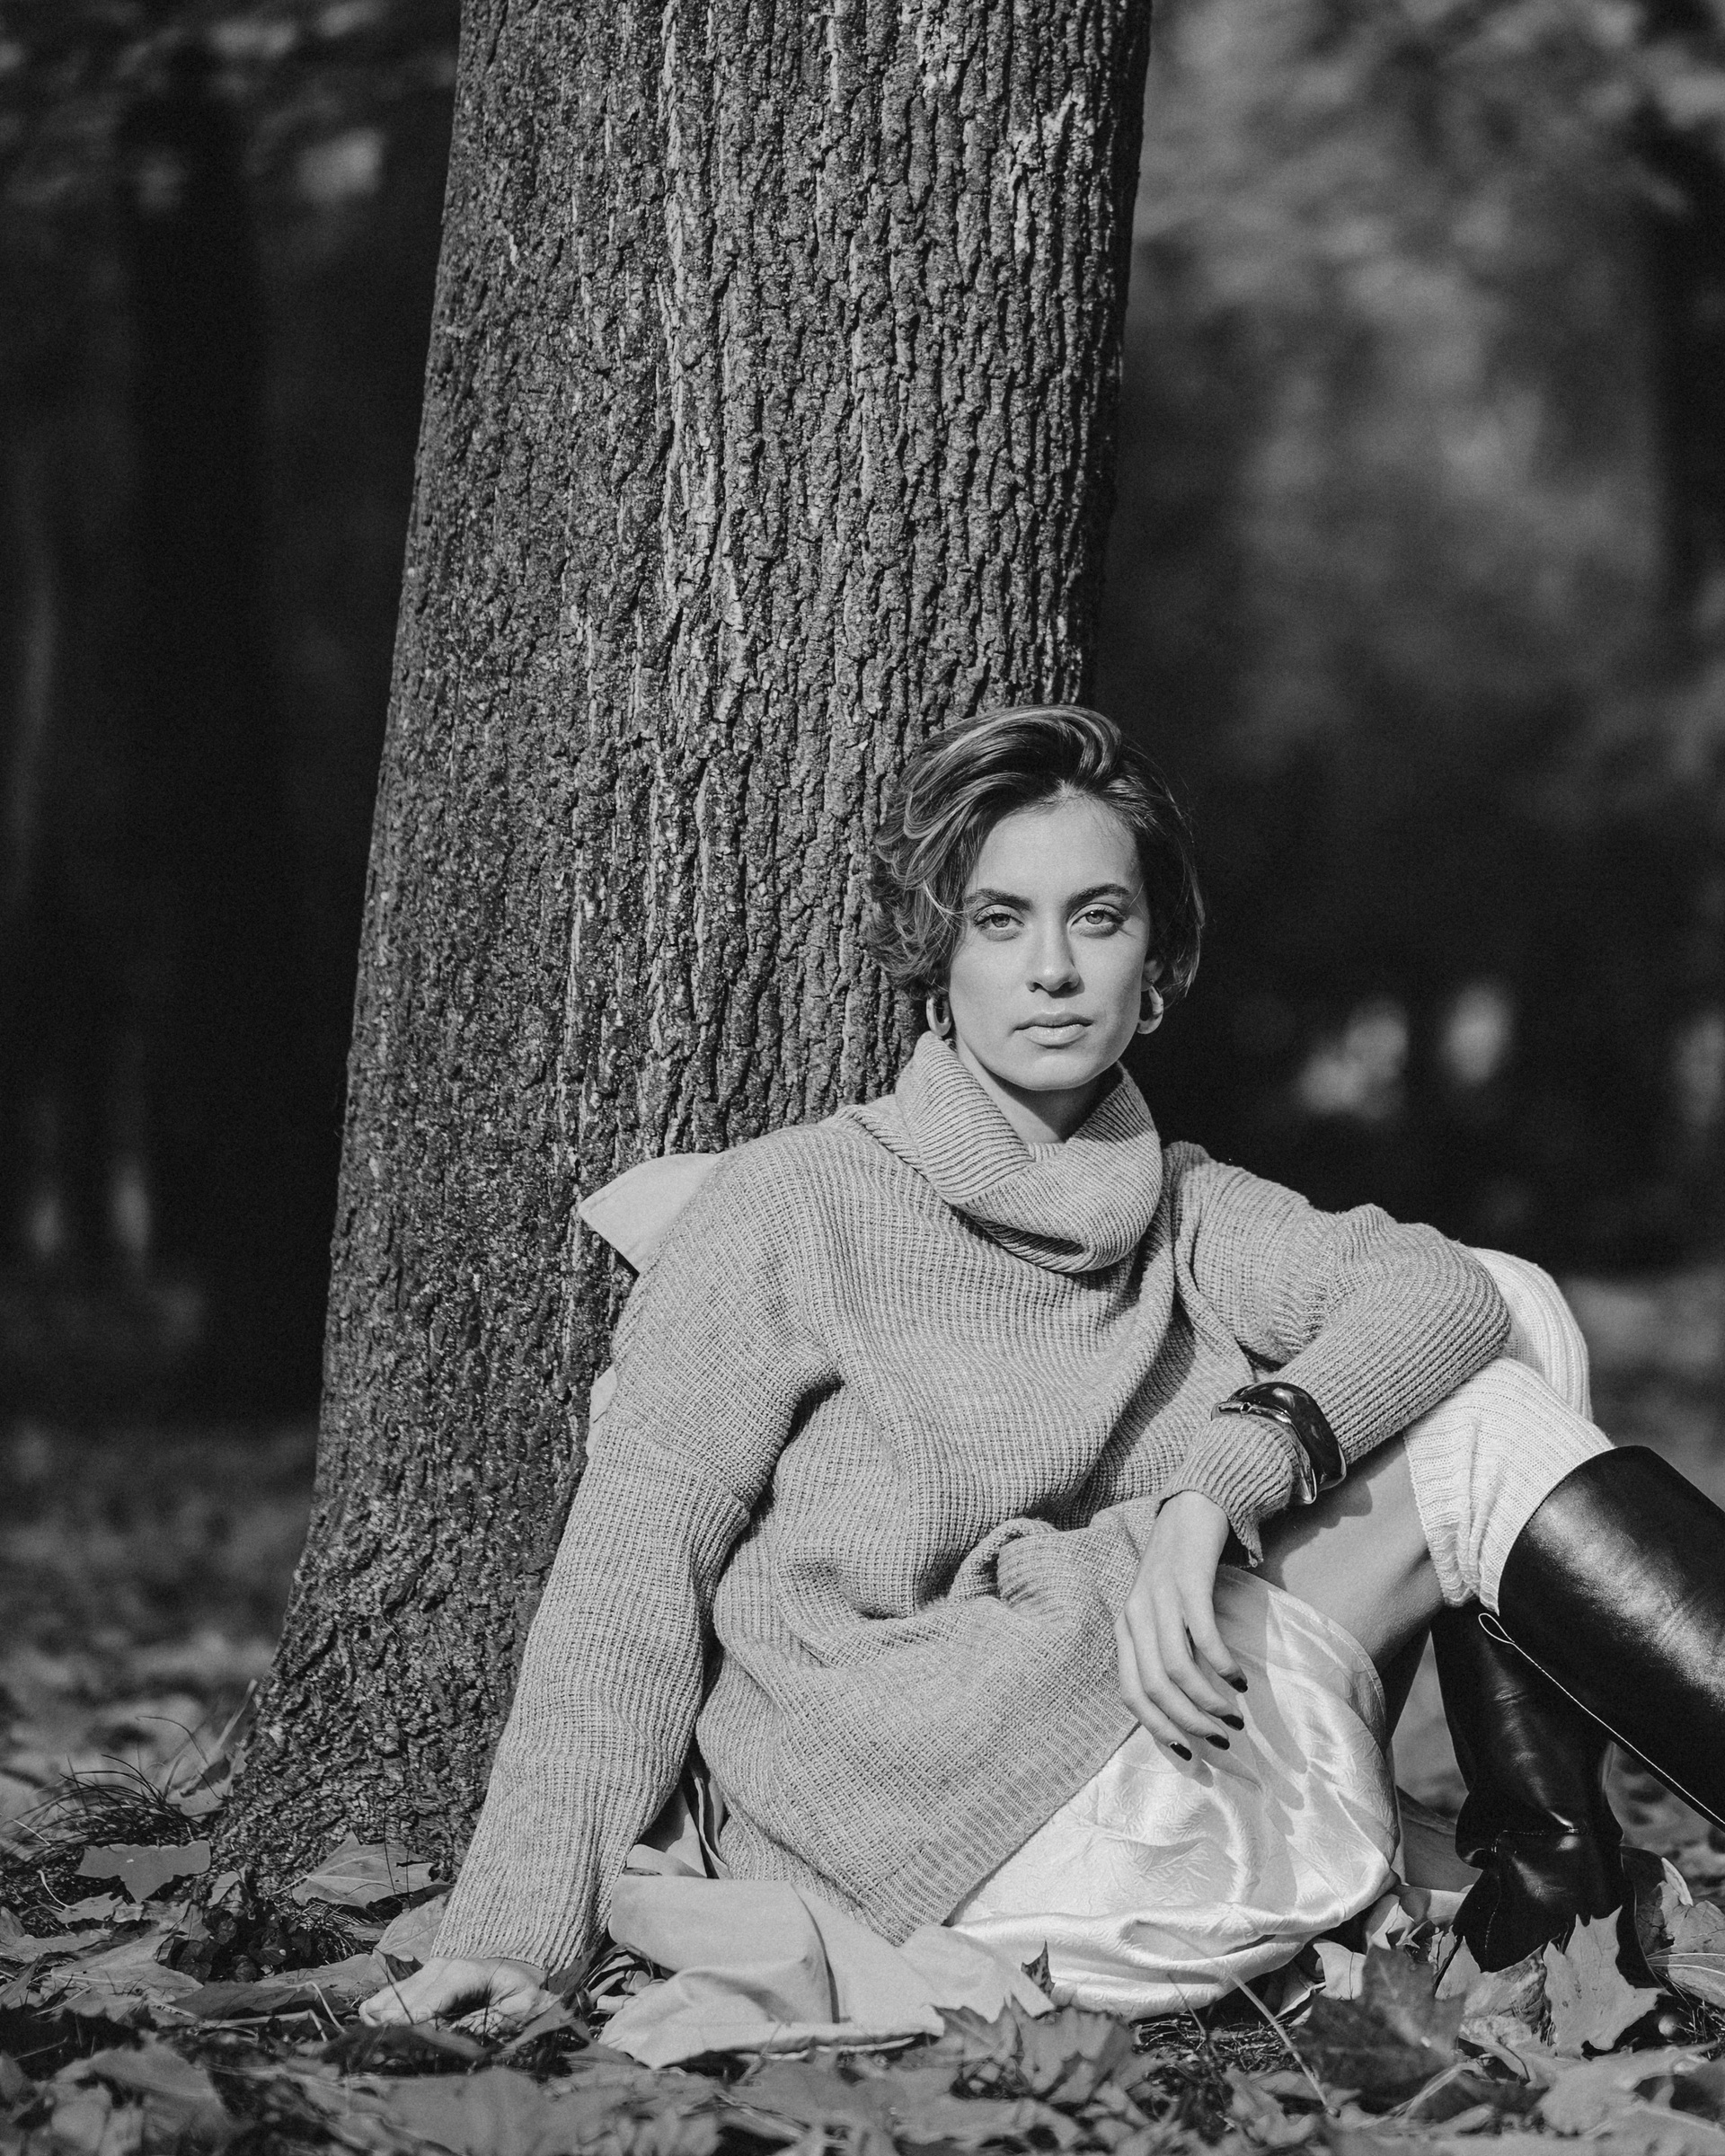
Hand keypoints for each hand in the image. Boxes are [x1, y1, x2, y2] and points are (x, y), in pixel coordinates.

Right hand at [358, 1955, 551, 2028]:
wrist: (519, 1963)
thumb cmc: (522, 1987)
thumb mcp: (523, 2003)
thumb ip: (498, 2019)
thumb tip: (464, 2036)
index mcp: (464, 1972)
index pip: (431, 1997)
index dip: (411, 2017)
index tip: (391, 2033)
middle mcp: (440, 1968)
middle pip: (405, 1998)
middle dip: (389, 2022)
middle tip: (372, 2046)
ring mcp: (427, 1972)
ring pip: (394, 1994)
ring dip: (378, 2016)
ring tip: (363, 2037)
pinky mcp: (420, 1980)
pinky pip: (392, 1993)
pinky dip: (378, 2008)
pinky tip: (366, 2022)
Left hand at [1115, 1491, 1246, 1755]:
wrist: (1193, 1505)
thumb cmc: (1182, 1568)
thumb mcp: (1163, 1612)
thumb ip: (1167, 1649)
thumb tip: (1186, 1706)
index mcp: (1126, 1627)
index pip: (1130, 1693)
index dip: (1157, 1729)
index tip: (1188, 1754)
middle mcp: (1135, 1614)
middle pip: (1154, 1687)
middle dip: (1188, 1723)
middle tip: (1221, 1740)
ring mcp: (1160, 1596)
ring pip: (1175, 1668)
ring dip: (1206, 1701)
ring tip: (1234, 1717)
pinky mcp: (1188, 1581)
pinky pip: (1201, 1634)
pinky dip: (1220, 1664)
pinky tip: (1239, 1679)